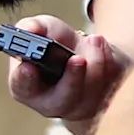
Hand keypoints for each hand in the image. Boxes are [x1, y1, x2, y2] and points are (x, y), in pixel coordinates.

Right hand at [3, 16, 127, 134]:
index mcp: (27, 88)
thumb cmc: (58, 43)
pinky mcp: (105, 104)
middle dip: (71, 80)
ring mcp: (79, 108)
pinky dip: (109, 63)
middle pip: (60, 101)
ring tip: (95, 39)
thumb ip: (32, 27)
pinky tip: (103, 46)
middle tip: (78, 59)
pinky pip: (111, 88)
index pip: (22, 88)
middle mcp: (52, 103)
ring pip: (90, 94)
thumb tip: (30, 30)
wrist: (88, 50)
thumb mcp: (42, 29)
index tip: (29, 67)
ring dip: (95, 63)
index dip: (24, 79)